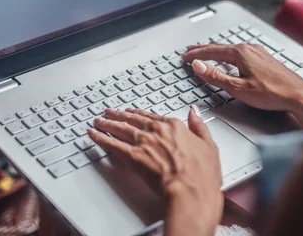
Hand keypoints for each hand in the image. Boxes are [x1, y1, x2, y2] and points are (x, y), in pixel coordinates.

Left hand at [88, 107, 222, 235]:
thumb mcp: (209, 145)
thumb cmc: (201, 175)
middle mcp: (157, 130)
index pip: (152, 116)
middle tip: (109, 113)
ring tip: (98, 121)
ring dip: (107, 123)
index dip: (140, 114)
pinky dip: (100, 138)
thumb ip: (199, 126)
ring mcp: (143, 142)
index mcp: (175, 126)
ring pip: (120, 128)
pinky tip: (93, 135)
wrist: (190, 191)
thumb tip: (194, 112)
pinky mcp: (133, 157)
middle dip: (119, 115)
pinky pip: (112, 144)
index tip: (133, 112)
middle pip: (133, 119)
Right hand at [182, 43, 302, 129]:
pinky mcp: (264, 58)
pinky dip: (228, 54)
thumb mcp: (238, 88)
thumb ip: (215, 76)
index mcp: (240, 53)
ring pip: (230, 49)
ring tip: (205, 52)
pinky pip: (240, 52)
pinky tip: (229, 59)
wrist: (298, 95)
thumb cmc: (272, 93)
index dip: (195, 54)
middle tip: (189, 50)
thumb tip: (197, 65)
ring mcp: (257, 52)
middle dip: (202, 49)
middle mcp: (248, 48)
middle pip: (219, 47)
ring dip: (215, 51)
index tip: (184, 57)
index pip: (210, 51)